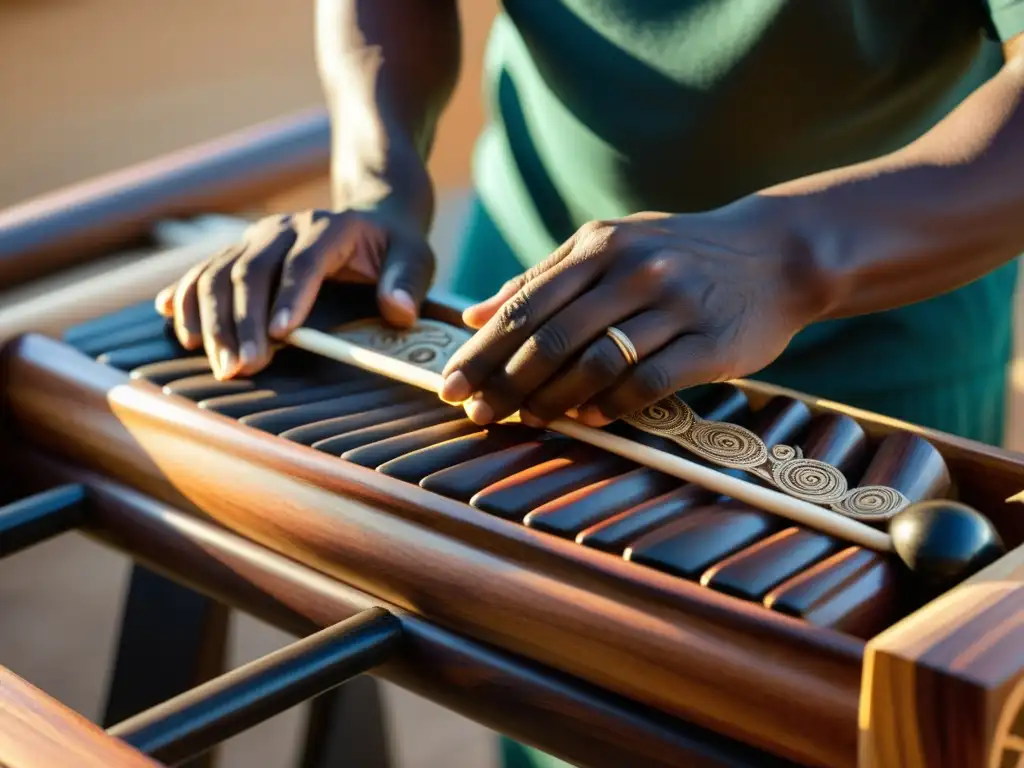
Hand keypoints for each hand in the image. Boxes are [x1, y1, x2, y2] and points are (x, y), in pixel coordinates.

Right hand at [156, 206, 434, 378]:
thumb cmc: (394, 249)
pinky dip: (186, 293)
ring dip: (210, 317)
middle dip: (240, 322)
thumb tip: (397, 311)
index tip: (280, 335)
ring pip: (220, 271)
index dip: (290, 297)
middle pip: (251, 270)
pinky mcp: (240, 250)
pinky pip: (205, 269)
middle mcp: (285, 228)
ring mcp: (257, 237)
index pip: (304, 262)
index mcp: (329, 227)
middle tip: (239, 368)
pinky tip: (170, 317)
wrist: (371, 219)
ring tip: (212, 361)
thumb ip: (407, 283)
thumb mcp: (415, 259)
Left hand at [439, 206, 825, 426]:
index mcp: (599, 245)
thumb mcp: (610, 246)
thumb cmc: (678, 254)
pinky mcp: (711, 341)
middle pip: (552, 337)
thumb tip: (475, 314)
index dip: (483, 352)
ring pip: (596, 361)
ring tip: (528, 420)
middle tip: (477, 415)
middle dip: (506, 382)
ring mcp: (675, 304)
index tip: (450, 388)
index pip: (525, 306)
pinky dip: (611, 405)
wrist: (776, 252)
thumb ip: (542, 278)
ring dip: (553, 399)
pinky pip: (649, 381)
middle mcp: (633, 269)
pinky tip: (588, 419)